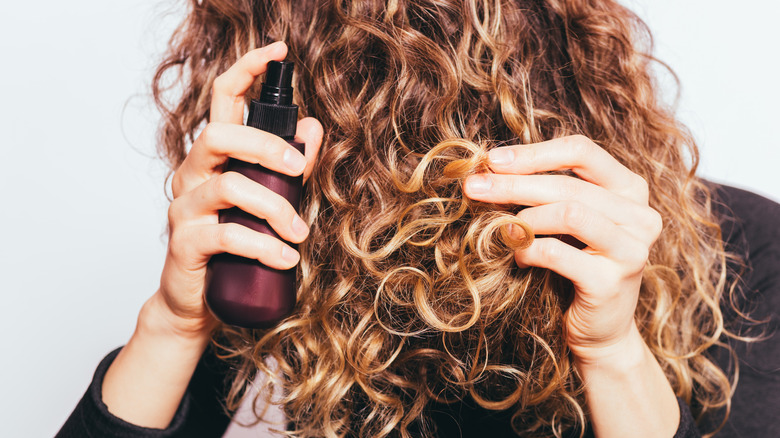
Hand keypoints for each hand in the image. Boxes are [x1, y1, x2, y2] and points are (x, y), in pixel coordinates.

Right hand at [151, 41, 323, 338]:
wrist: (198, 302)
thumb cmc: (234, 248)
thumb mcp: (268, 202)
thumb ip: (287, 166)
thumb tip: (311, 129)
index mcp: (214, 158)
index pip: (222, 100)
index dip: (246, 70)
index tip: (277, 51)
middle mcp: (192, 175)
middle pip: (219, 135)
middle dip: (266, 146)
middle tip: (299, 169)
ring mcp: (185, 208)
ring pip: (228, 186)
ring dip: (275, 207)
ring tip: (299, 234)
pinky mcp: (185, 243)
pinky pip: (226, 235)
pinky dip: (263, 245)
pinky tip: (286, 258)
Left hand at [463, 135, 662, 362]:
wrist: (599, 330)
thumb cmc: (575, 265)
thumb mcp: (565, 221)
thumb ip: (544, 191)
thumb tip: (490, 167)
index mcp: (629, 189)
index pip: (582, 151)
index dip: (533, 153)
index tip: (492, 160)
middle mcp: (640, 215)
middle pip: (568, 184)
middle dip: (513, 184)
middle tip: (473, 187)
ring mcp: (632, 249)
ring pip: (569, 212)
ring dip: (524, 219)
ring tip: (503, 230)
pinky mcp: (612, 282)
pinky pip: (558, 253)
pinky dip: (528, 251)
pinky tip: (518, 259)